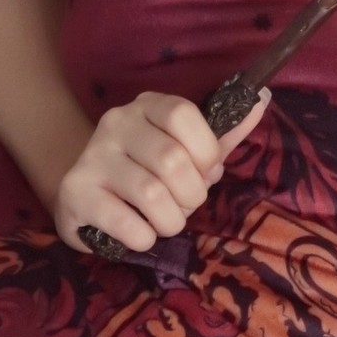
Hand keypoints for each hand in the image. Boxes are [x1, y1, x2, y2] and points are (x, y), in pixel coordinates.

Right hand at [53, 87, 268, 254]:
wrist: (84, 193)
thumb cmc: (147, 169)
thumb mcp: (186, 149)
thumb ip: (223, 133)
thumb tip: (261, 99)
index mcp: (147, 105)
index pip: (183, 115)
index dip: (205, 150)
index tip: (207, 171)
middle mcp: (116, 123)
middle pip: (172, 160)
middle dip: (191, 195)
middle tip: (186, 204)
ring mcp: (92, 157)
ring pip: (151, 194)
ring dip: (170, 220)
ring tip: (165, 221)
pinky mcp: (75, 193)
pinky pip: (126, 223)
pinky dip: (144, 237)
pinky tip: (140, 233)